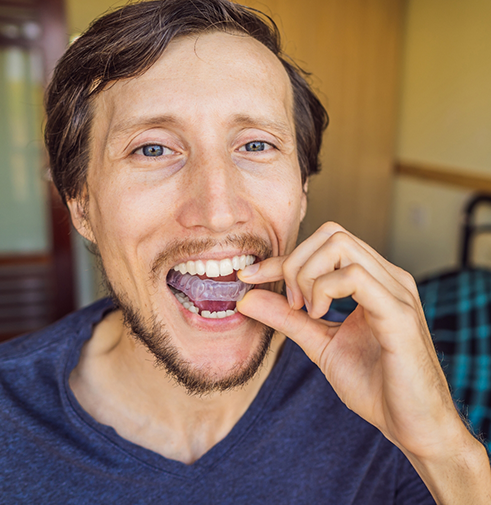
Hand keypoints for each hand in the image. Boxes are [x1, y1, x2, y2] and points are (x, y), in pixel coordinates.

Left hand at [237, 222, 486, 490]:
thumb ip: (286, 317)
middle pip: (330, 233)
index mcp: (373, 280)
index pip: (323, 244)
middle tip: (292, 304)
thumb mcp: (319, 342)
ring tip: (307, 313)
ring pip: (340, 245)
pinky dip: (324, 290)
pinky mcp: (399, 313)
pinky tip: (320, 316)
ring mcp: (396, 291)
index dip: (280, 258)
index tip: (249, 277)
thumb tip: (246, 297)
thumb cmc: (373, 384)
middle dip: (295, 263)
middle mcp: (387, 277)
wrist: (413, 426)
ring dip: (308, 275)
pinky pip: (354, 276)